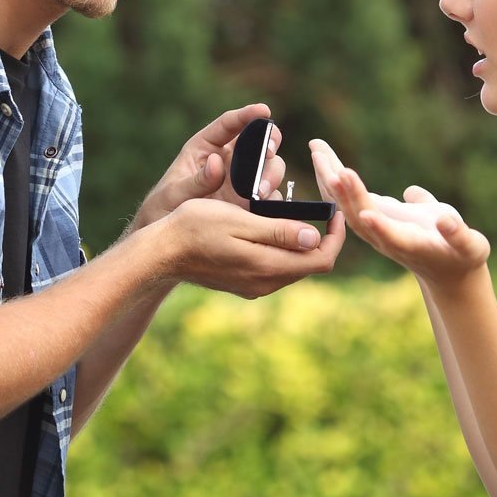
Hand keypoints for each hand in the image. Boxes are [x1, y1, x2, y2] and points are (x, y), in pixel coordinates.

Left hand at [131, 103, 286, 231]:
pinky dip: (273, 201)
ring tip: (260, 191)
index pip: (229, 125)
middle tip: (268, 152)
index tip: (263, 109)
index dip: (247, 115)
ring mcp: (242, 182)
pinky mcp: (251, 204)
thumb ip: (194, 181)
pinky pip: (271, 198)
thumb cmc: (162, 210)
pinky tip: (266, 208)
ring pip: (270, 169)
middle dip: (269, 143)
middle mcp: (228, 161)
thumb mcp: (172, 195)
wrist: (167, 244)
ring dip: (271, 176)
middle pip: (259, 143)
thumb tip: (217, 163)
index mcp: (204, 148)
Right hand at [148, 195, 343, 298]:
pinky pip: (274, 269)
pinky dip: (282, 251)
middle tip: (319, 210)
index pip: (321, 259)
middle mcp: (265, 283)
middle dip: (321, 239)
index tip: (333, 212)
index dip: (335, 236)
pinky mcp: (242, 284)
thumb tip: (315, 238)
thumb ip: (278, 232)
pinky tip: (270, 231)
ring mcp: (253, 287)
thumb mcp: (240, 221)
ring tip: (296, 216)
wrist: (161, 252)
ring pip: (292, 267)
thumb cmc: (196, 228)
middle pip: (310, 265)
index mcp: (268, 267)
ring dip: (300, 244)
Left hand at [309, 139, 489, 285]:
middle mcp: (384, 238)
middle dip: (343, 189)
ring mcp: (374, 227)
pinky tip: (324, 158)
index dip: (378, 225)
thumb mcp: (468, 246)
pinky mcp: (373, 216)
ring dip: (330, 178)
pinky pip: (347, 197)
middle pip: (358, 214)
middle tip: (325, 161)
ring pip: (346, 204)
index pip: (389, 235)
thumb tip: (445, 220)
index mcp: (408, 244)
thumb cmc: (462, 254)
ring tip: (317, 150)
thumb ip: (457, 233)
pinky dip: (335, 178)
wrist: (446, 269)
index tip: (367, 213)